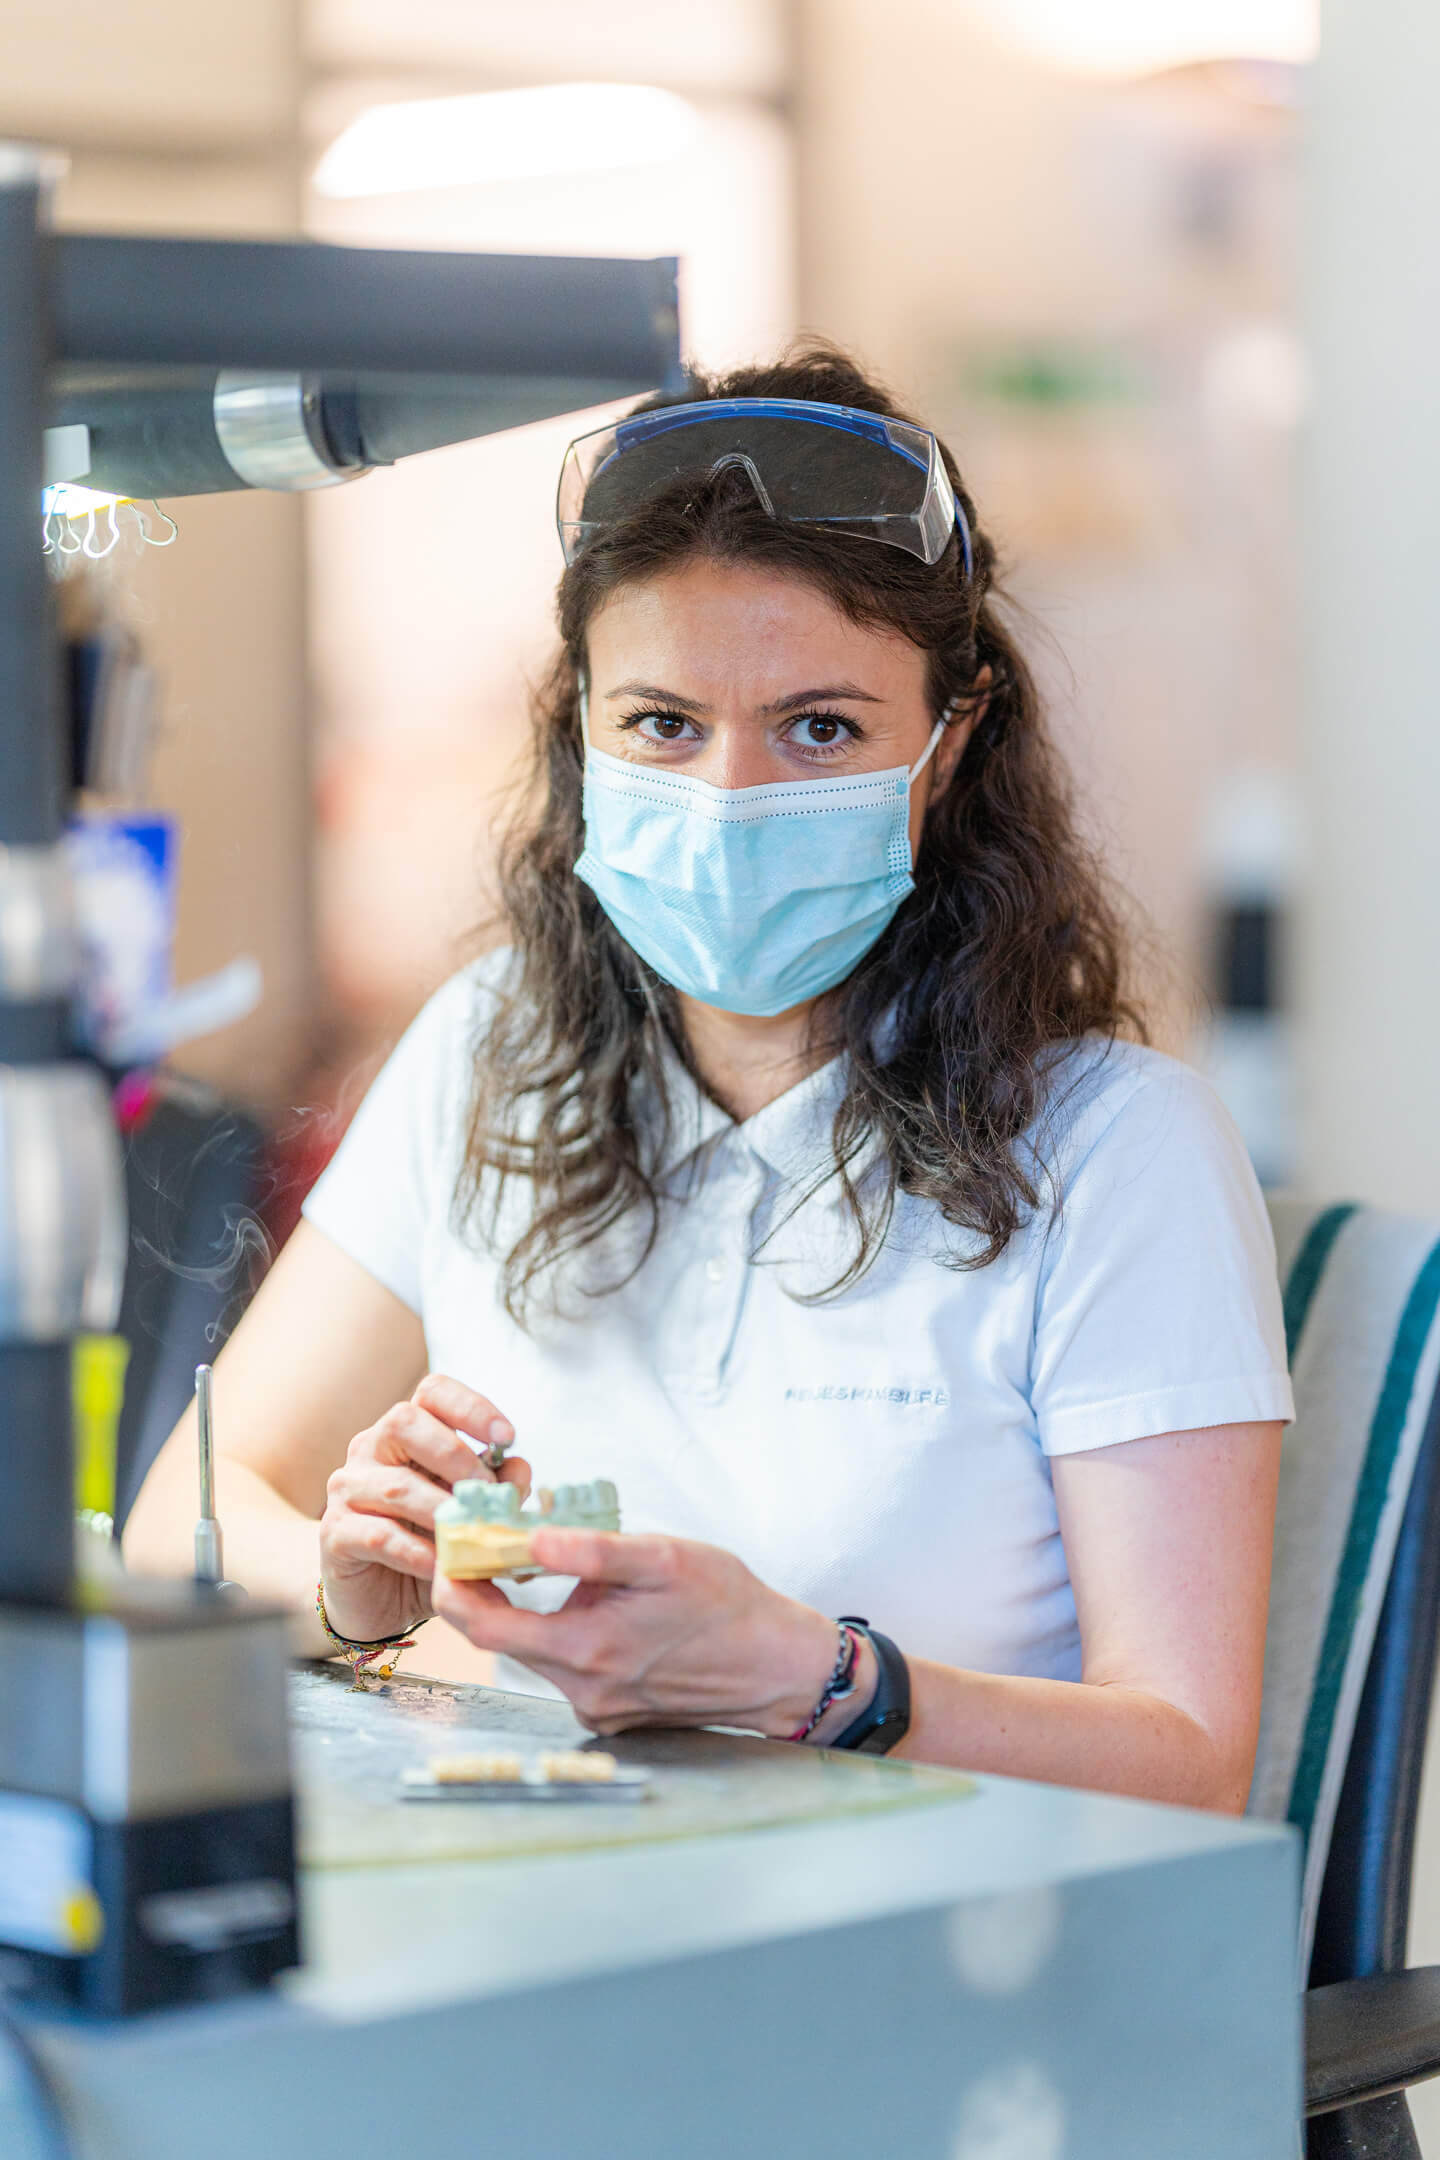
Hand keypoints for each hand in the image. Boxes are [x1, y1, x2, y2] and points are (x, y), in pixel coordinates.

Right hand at [320, 1374, 530, 1643]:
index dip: (471, 1407)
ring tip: (471, 1534)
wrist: (379, 1599)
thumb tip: (518, 1468)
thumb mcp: (468, 1513)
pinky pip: (378, 1536)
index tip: (507, 1437)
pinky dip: (416, 1551)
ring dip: (441, 1510)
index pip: (433, 1392)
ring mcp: (347, 1489)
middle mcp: (370, 1449)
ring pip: (395, 1486)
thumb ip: (494, 1488)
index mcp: (406, 1432)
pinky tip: (440, 1565)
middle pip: (404, 1421)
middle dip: (454, 1454)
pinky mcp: (334, 1533)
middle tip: (486, 1490)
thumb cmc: (427, 1543)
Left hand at [430, 1526, 851, 1739]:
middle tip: (493, 1543)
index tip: (455, 1544)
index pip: (479, 1624)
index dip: (454, 1581)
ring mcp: (596, 1709)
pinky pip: (567, 1670)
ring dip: (530, 1611)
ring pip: (535, 1653)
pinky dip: (565, 1635)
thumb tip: (530, 1536)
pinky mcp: (612, 1717)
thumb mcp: (661, 1557)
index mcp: (584, 1649)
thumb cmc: (727, 1604)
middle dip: (487, 1589)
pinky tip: (599, 1609)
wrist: (777, 1665)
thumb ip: (592, 1549)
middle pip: (500, 1640)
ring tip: (546, 1565)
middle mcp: (581, 1690)